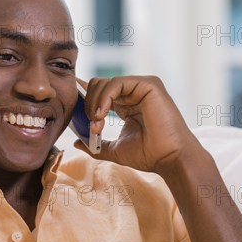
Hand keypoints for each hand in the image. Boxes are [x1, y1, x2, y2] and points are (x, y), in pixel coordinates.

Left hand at [75, 76, 200, 173]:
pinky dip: (105, 98)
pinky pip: (116, 83)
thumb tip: (77, 142)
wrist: (169, 158)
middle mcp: (134, 93)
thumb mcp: (116, 150)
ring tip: (98, 125)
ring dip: (95, 104)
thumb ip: (97, 145)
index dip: (84, 96)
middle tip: (92, 128)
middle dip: (88, 105)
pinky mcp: (148, 84)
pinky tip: (103, 114)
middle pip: (98, 85)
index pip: (100, 93)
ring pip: (104, 83)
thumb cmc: (149, 155)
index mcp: (127, 105)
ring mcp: (141, 87)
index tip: (72, 108)